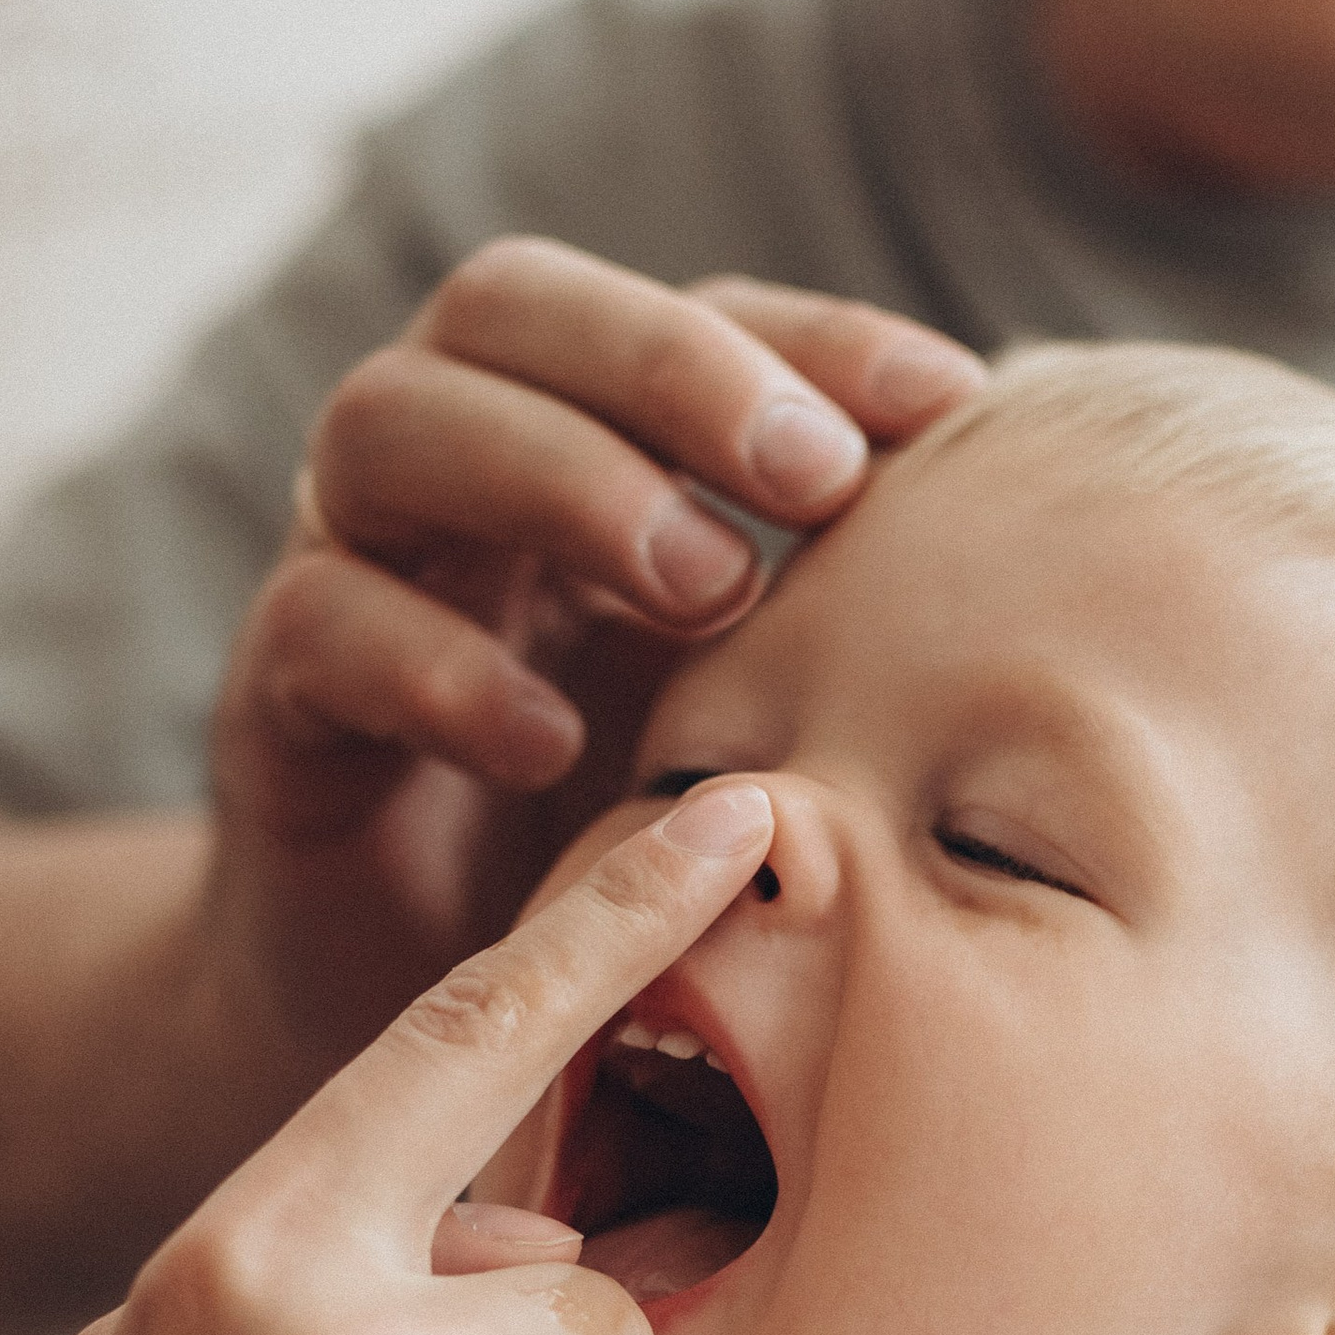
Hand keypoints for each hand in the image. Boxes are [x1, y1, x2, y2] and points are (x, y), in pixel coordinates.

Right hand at [200, 241, 983, 1085]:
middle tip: (817, 479)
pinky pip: (317, 628)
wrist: (436, 1028)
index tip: (952, 401)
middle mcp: (449, 474)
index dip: (812, 332)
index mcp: (580, 444)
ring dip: (560, 481)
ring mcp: (342, 571)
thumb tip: (1064, 556)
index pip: (686, 312)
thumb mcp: (762, 724)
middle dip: (669, 368)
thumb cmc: (629, 856)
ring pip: (388, 426)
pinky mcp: (271, 706)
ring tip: (703, 591)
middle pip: (504, 306)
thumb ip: (856, 628)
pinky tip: (552, 744)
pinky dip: (438, 666)